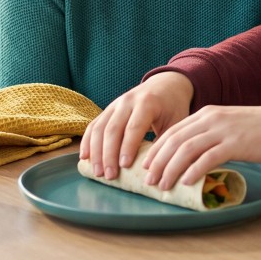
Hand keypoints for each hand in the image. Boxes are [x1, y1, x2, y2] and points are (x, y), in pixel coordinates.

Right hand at [80, 71, 194, 179]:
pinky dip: (87, 141)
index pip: (134, 127)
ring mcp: (115, 104)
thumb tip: (154, 169)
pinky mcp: (108, 109)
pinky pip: (94, 125)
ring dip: (96, 151)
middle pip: (113, 128)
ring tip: (97, 172)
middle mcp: (128, 101)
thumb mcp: (175, 122)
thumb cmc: (173, 107)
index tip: (124, 166)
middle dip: (109, 154)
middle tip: (109, 175)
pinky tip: (85, 157)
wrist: (166, 84)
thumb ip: (164, 142)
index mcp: (147, 103)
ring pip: (100, 127)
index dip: (128, 147)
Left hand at [142, 104, 260, 189]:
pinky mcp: (236, 143)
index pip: (173, 131)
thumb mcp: (229, 127)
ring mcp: (223, 130)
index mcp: (208, 114)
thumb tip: (192, 160)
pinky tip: (186, 182)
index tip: (146, 166)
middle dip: (157, 162)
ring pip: (186, 149)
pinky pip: (208, 157)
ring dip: (170, 169)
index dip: (156, 150)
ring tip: (162, 186)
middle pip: (175, 140)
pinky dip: (193, 170)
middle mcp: (211, 118)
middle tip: (148, 181)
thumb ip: (211, 136)